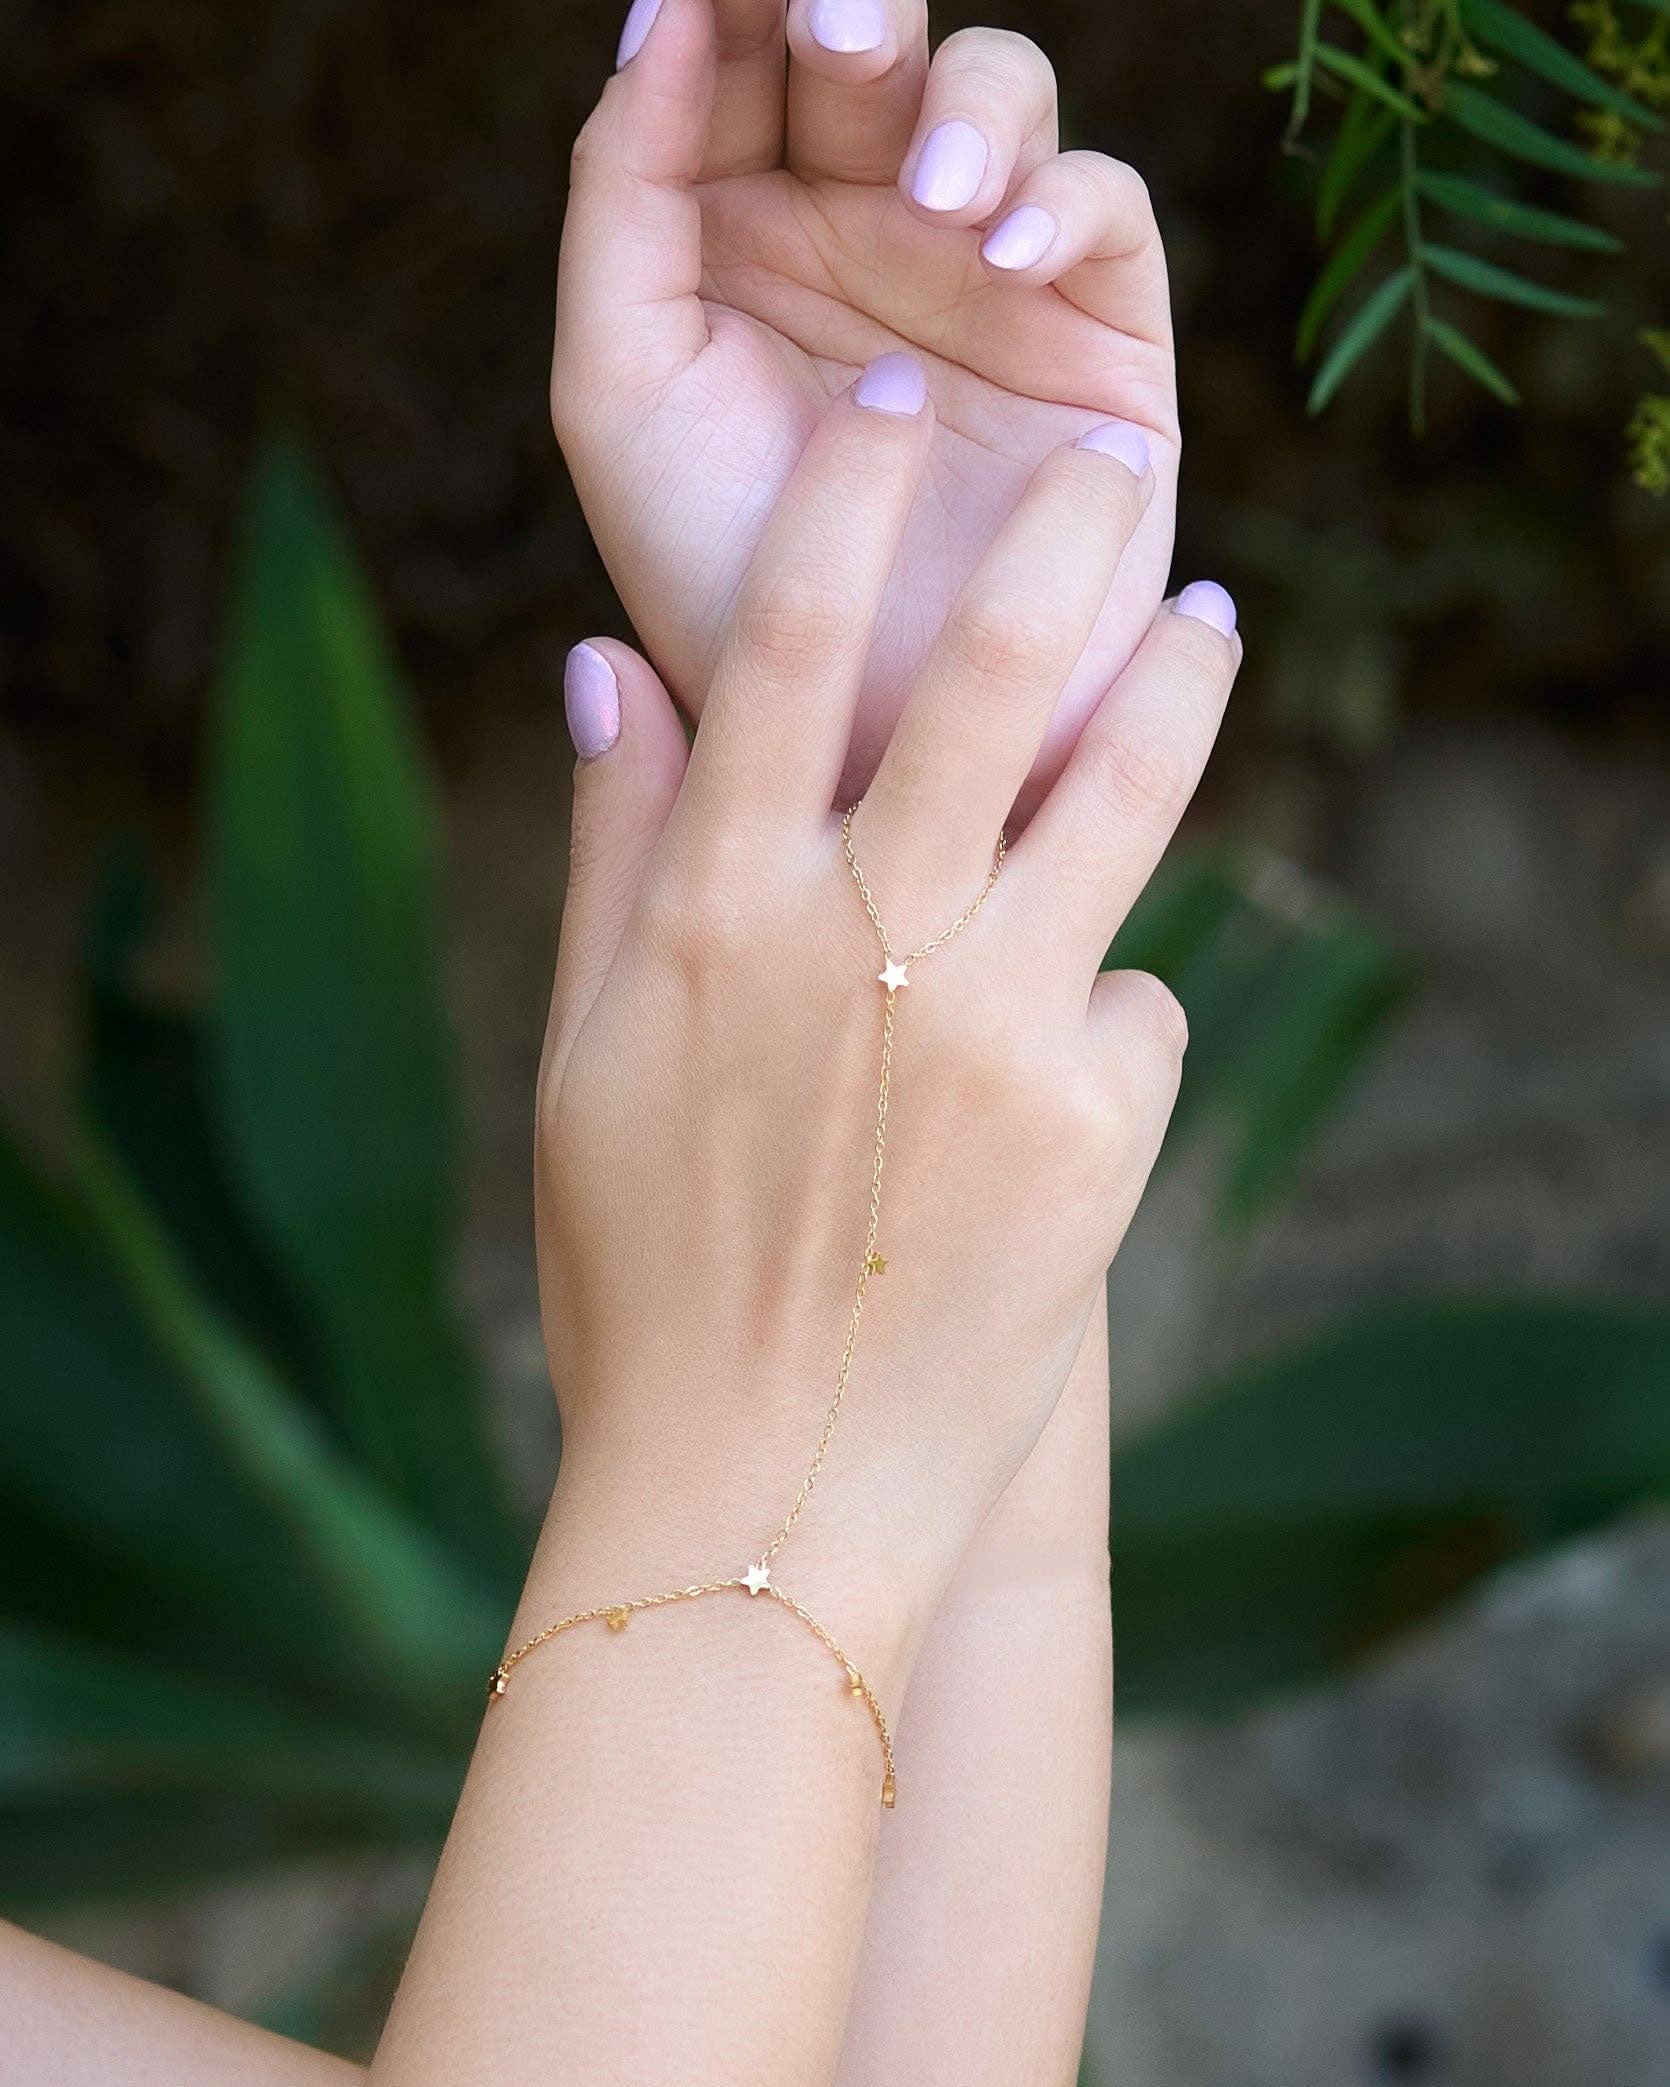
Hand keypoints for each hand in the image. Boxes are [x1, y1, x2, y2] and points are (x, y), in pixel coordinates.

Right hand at [537, 355, 1234, 1656]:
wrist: (762, 1502)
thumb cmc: (641, 1279)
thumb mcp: (582, 1061)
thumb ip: (611, 850)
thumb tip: (603, 660)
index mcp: (713, 912)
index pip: (785, 642)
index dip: (851, 500)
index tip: (895, 410)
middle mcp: (861, 942)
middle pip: (992, 674)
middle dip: (1062, 538)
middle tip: (1113, 463)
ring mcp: (995, 1029)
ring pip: (1123, 796)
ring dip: (1173, 686)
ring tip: (1205, 620)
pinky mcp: (1098, 1127)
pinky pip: (1134, 997)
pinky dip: (1103, 1003)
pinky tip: (1058, 1066)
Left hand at [552, 0, 1176, 802]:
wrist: (864, 737)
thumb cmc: (720, 577)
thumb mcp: (620, 388)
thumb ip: (622, 198)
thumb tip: (662, 12)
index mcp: (735, 232)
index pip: (740, 59)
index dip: (735, 5)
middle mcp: (860, 231)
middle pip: (872, 51)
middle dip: (851, 18)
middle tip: (832, 32)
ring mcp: (980, 272)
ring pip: (999, 95)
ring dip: (970, 109)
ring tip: (935, 200)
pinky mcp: (1093, 328)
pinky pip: (1101, 208)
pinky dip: (1064, 203)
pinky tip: (1005, 256)